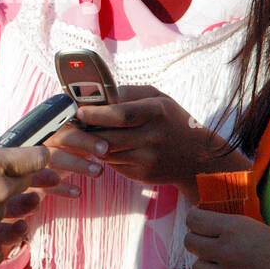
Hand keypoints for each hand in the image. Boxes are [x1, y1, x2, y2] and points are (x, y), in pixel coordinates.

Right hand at [0, 141, 94, 268]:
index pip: (34, 156)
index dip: (41, 153)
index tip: (43, 153)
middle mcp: (1, 189)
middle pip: (28, 180)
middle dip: (36, 177)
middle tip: (52, 177)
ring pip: (19, 206)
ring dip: (26, 203)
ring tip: (35, 202)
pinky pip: (6, 232)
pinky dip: (10, 231)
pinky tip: (14, 232)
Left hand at [49, 86, 244, 195]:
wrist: (198, 158)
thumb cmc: (173, 121)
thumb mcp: (158, 99)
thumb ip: (129, 93)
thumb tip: (97, 92)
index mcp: (156, 112)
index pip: (121, 114)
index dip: (96, 113)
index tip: (78, 110)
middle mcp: (153, 137)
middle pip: (108, 137)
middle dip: (87, 130)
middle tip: (71, 123)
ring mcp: (147, 159)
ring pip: (106, 153)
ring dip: (92, 144)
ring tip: (83, 133)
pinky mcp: (142, 175)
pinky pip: (114, 165)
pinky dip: (105, 156)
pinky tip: (102, 147)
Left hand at [184, 206, 269, 268]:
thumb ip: (243, 229)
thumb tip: (225, 228)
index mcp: (235, 229)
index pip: (194, 219)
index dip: (196, 218)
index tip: (203, 221)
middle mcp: (226, 252)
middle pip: (190, 243)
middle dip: (199, 241)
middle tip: (211, 242)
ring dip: (206, 266)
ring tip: (221, 265)